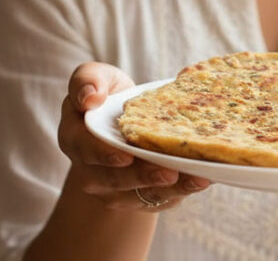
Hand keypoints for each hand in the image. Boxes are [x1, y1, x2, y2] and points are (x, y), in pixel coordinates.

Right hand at [58, 62, 209, 211]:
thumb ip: (87, 80)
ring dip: (168, 188)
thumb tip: (89, 97)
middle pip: (116, 180)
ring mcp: (116, 189)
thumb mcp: (96, 77)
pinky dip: (182, 191)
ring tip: (194, 178)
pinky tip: (201, 179)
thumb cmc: (108, 94)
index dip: (104, 154)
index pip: (85, 149)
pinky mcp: (140, 197)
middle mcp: (91, 171)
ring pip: (140, 195)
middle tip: (168, 171)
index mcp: (76, 139)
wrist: (124, 122)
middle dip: (143, 176)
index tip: (124, 155)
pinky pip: (160, 199)